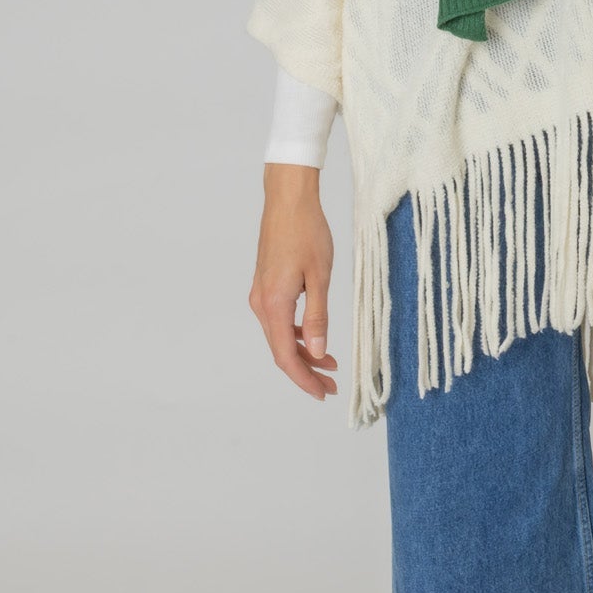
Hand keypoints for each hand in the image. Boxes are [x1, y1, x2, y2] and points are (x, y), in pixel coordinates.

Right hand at [249, 164, 338, 400]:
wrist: (288, 199)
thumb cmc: (307, 231)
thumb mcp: (319, 275)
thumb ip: (317, 316)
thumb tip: (318, 352)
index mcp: (273, 304)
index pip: (285, 356)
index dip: (304, 379)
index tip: (323, 394)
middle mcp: (261, 303)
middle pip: (281, 350)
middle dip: (306, 371)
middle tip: (331, 385)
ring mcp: (260, 293)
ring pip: (280, 335)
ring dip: (303, 352)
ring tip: (330, 364)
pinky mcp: (265, 284)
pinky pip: (278, 319)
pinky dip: (296, 333)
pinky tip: (313, 336)